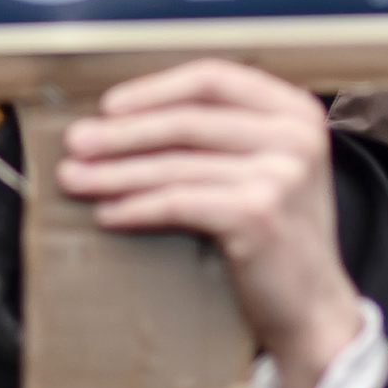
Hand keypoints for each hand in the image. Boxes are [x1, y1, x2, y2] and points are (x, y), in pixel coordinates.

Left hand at [52, 60, 364, 387]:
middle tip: (76, 143)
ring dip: (115, 172)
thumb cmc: (277, 234)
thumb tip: (128, 116)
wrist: (312, 307)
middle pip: (187, 121)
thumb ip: (223, 133)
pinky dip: (135, 207)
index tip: (109, 106)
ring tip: (75, 178)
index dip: (155, 89)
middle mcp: (295, 136)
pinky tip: (107, 213)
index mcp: (295, 112)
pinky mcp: (258, 215)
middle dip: (122, 133)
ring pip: (176, 165)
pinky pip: (178, 202)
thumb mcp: (267, 166)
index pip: (213, 79)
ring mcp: (280, 175)